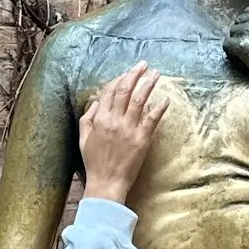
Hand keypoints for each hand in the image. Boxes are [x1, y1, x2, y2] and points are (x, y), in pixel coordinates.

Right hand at [80, 64, 167, 203]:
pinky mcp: (142, 139)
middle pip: (125, 90)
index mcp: (99, 119)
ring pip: (139, 100)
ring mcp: (129, 129)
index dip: (119, 79)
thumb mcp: (83, 138)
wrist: (107, 182)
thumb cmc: (94, 162)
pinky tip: (165, 99)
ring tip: (156, 74)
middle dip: (135, 74)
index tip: (128, 72)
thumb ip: (88, 118)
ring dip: (148, 84)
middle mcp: (114, 120)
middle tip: (144, 65)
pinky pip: (152, 119)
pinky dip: (159, 107)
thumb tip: (96, 101)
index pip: (110, 91)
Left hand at [224, 3, 248, 101]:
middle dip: (241, 35)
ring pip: (233, 33)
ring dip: (236, 45)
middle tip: (246, 52)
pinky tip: (240, 64)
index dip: (248, 25)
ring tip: (245, 60)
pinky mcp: (244, 45)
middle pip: (240, 21)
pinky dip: (232, 55)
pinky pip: (228, 46)